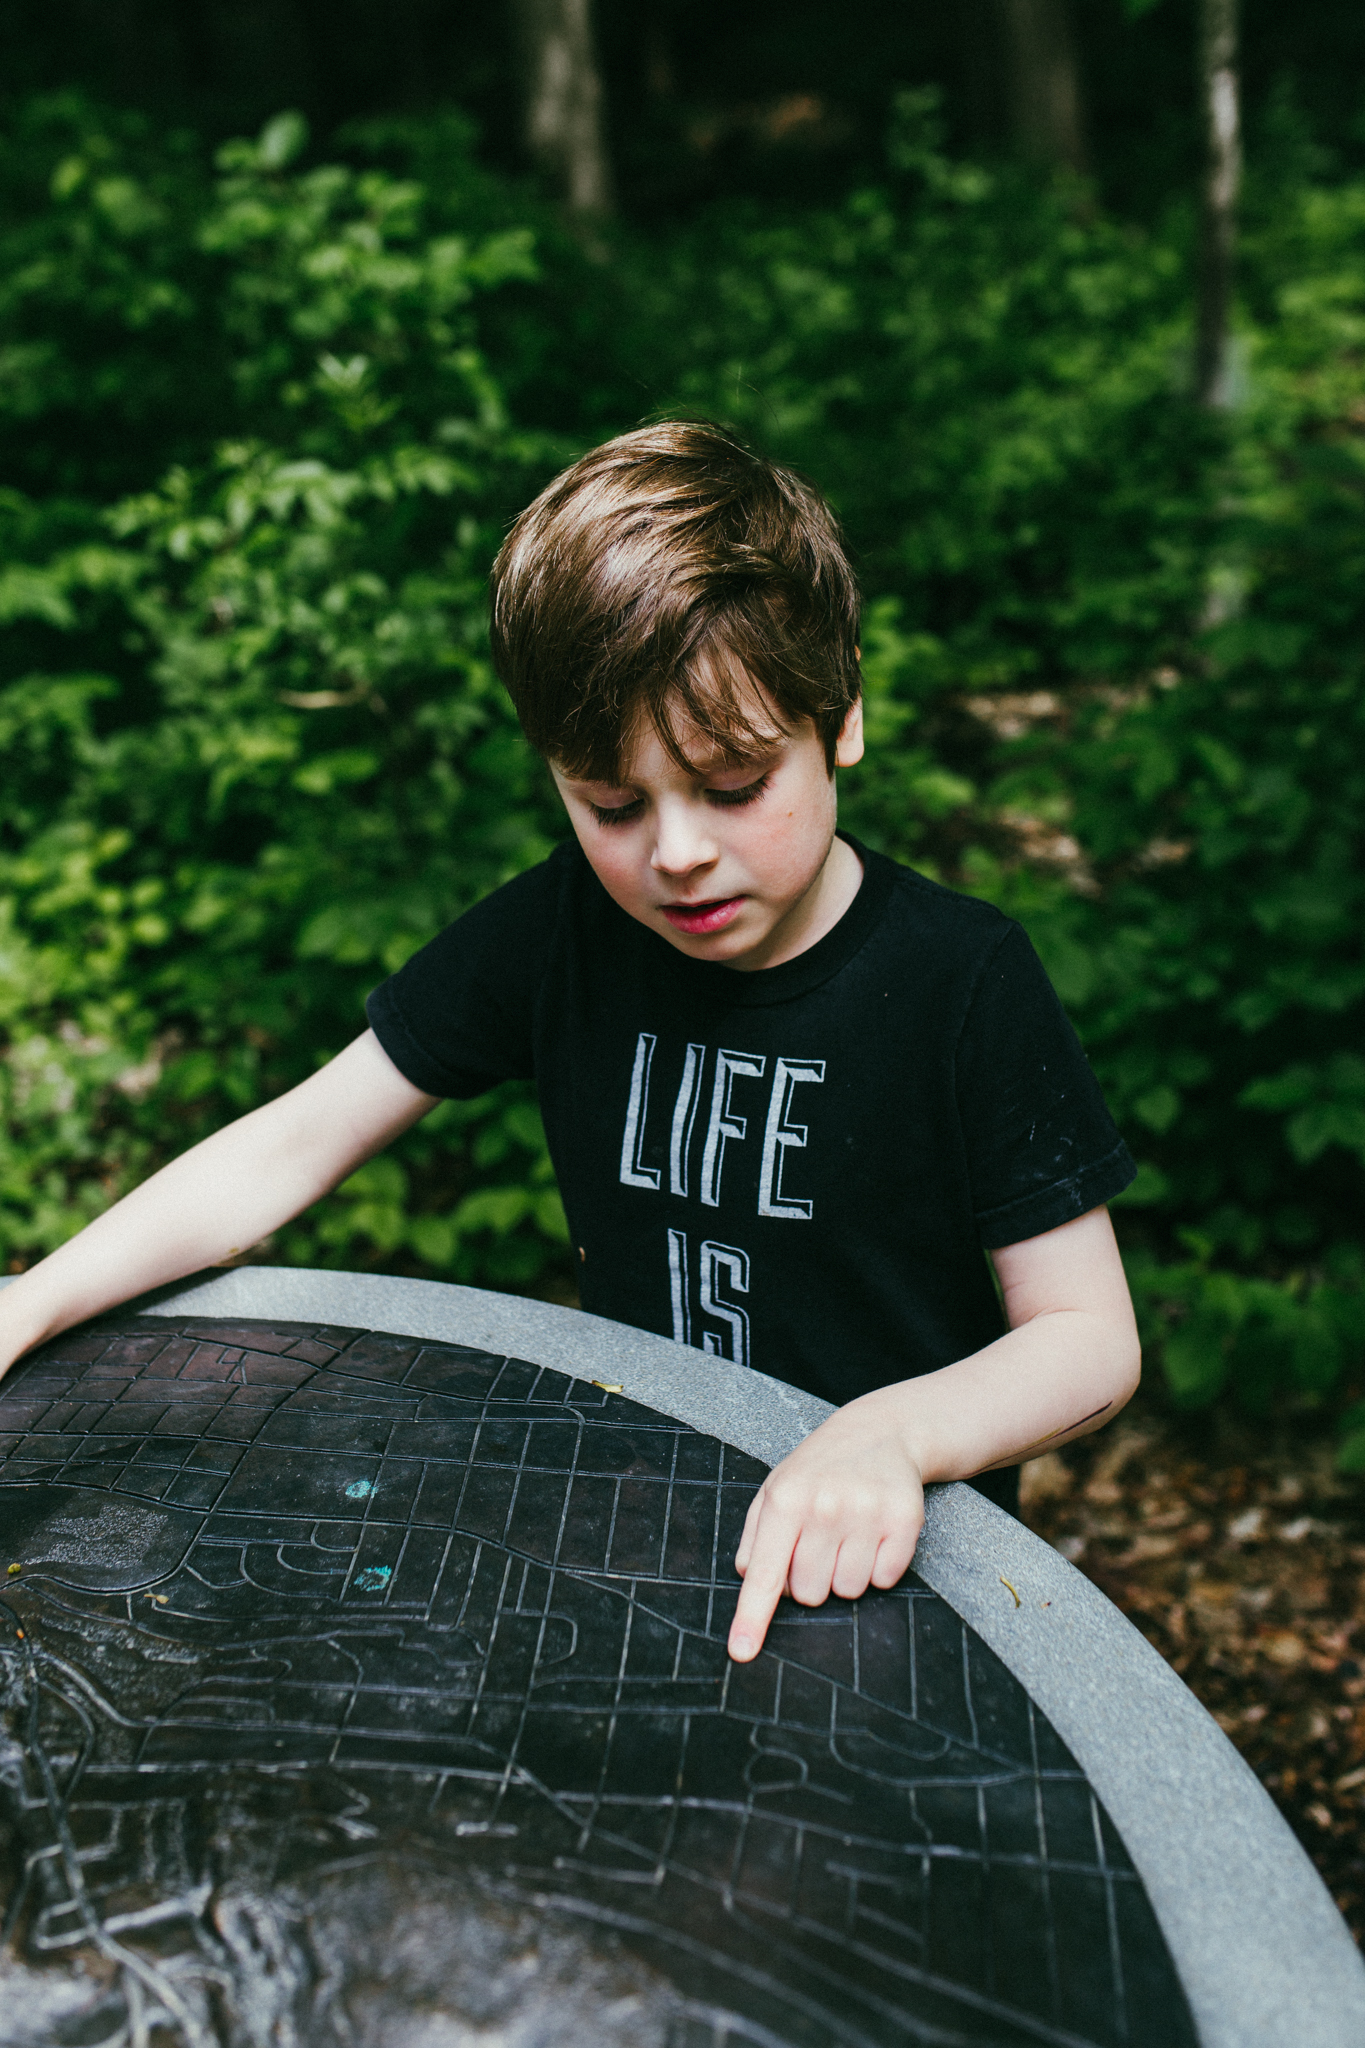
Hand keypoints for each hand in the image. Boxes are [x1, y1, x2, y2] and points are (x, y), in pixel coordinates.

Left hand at [727, 1390, 925, 1661]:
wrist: (880, 1432)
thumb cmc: (819, 1470)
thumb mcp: (776, 1490)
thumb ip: (756, 1537)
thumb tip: (750, 1579)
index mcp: (785, 1500)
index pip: (766, 1573)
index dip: (752, 1616)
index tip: (742, 1651)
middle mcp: (825, 1507)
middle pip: (810, 1594)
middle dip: (812, 1580)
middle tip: (821, 1542)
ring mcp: (867, 1513)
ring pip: (849, 1591)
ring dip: (848, 1573)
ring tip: (849, 1534)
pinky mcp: (904, 1520)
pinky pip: (886, 1579)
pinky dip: (880, 1566)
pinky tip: (874, 1534)